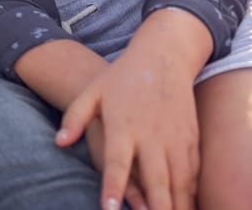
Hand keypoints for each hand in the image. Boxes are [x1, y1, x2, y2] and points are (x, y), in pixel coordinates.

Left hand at [56, 10, 208, 209]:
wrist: (163, 57)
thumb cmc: (121, 77)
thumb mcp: (92, 92)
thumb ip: (74, 117)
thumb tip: (59, 142)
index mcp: (123, 126)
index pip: (118, 163)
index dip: (114, 187)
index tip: (110, 209)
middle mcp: (151, 136)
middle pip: (155, 180)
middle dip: (157, 208)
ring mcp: (175, 138)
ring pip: (179, 182)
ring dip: (178, 206)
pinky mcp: (191, 139)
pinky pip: (192, 173)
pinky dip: (191, 193)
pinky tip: (187, 207)